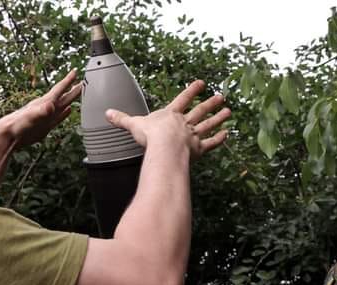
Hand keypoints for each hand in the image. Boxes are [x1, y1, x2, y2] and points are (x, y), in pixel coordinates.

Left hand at [0, 70, 81, 148]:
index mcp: (45, 103)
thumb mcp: (31, 117)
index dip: (68, 80)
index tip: (75, 71)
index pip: (59, 89)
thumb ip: (41, 112)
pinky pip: (59, 117)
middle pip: (64, 95)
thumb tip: (50, 107)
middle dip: (73, 88)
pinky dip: (65, 113)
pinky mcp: (46, 125)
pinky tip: (68, 110)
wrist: (10, 135)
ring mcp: (47, 117)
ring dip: (71, 98)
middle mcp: (47, 108)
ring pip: (63, 105)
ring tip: (78, 92)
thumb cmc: (18, 125)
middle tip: (83, 81)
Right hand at [105, 79, 229, 159]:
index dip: (192, 91)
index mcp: (170, 115)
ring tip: (228, 111)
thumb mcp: (134, 125)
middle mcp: (184, 123)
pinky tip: (226, 134)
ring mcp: (192, 136)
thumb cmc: (151, 137)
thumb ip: (122, 119)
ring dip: (218, 118)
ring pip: (208, 124)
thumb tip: (108, 113)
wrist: (164, 148)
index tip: (201, 83)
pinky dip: (219, 139)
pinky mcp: (197, 149)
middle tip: (221, 96)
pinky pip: (210, 143)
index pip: (183, 99)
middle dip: (210, 103)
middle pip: (199, 111)